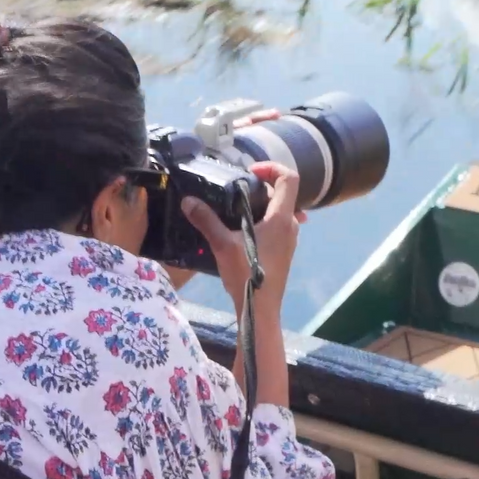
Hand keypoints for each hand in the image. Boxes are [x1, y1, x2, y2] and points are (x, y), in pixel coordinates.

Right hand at [183, 161, 303, 314]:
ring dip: (260, 206)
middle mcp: (290, 226)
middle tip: (236, 190)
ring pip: (279, 212)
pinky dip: (261, 222)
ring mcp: (289, 240)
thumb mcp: (222, 245)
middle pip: (283, 194)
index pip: (290, 178)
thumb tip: (188, 201)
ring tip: (235, 211)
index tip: (250, 172)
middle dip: (261, 187)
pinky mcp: (283, 253)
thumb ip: (206, 220)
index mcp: (281, 218)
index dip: (272, 167)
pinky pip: (276, 227)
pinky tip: (240, 232)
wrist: (260, 311)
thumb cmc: (247, 275)